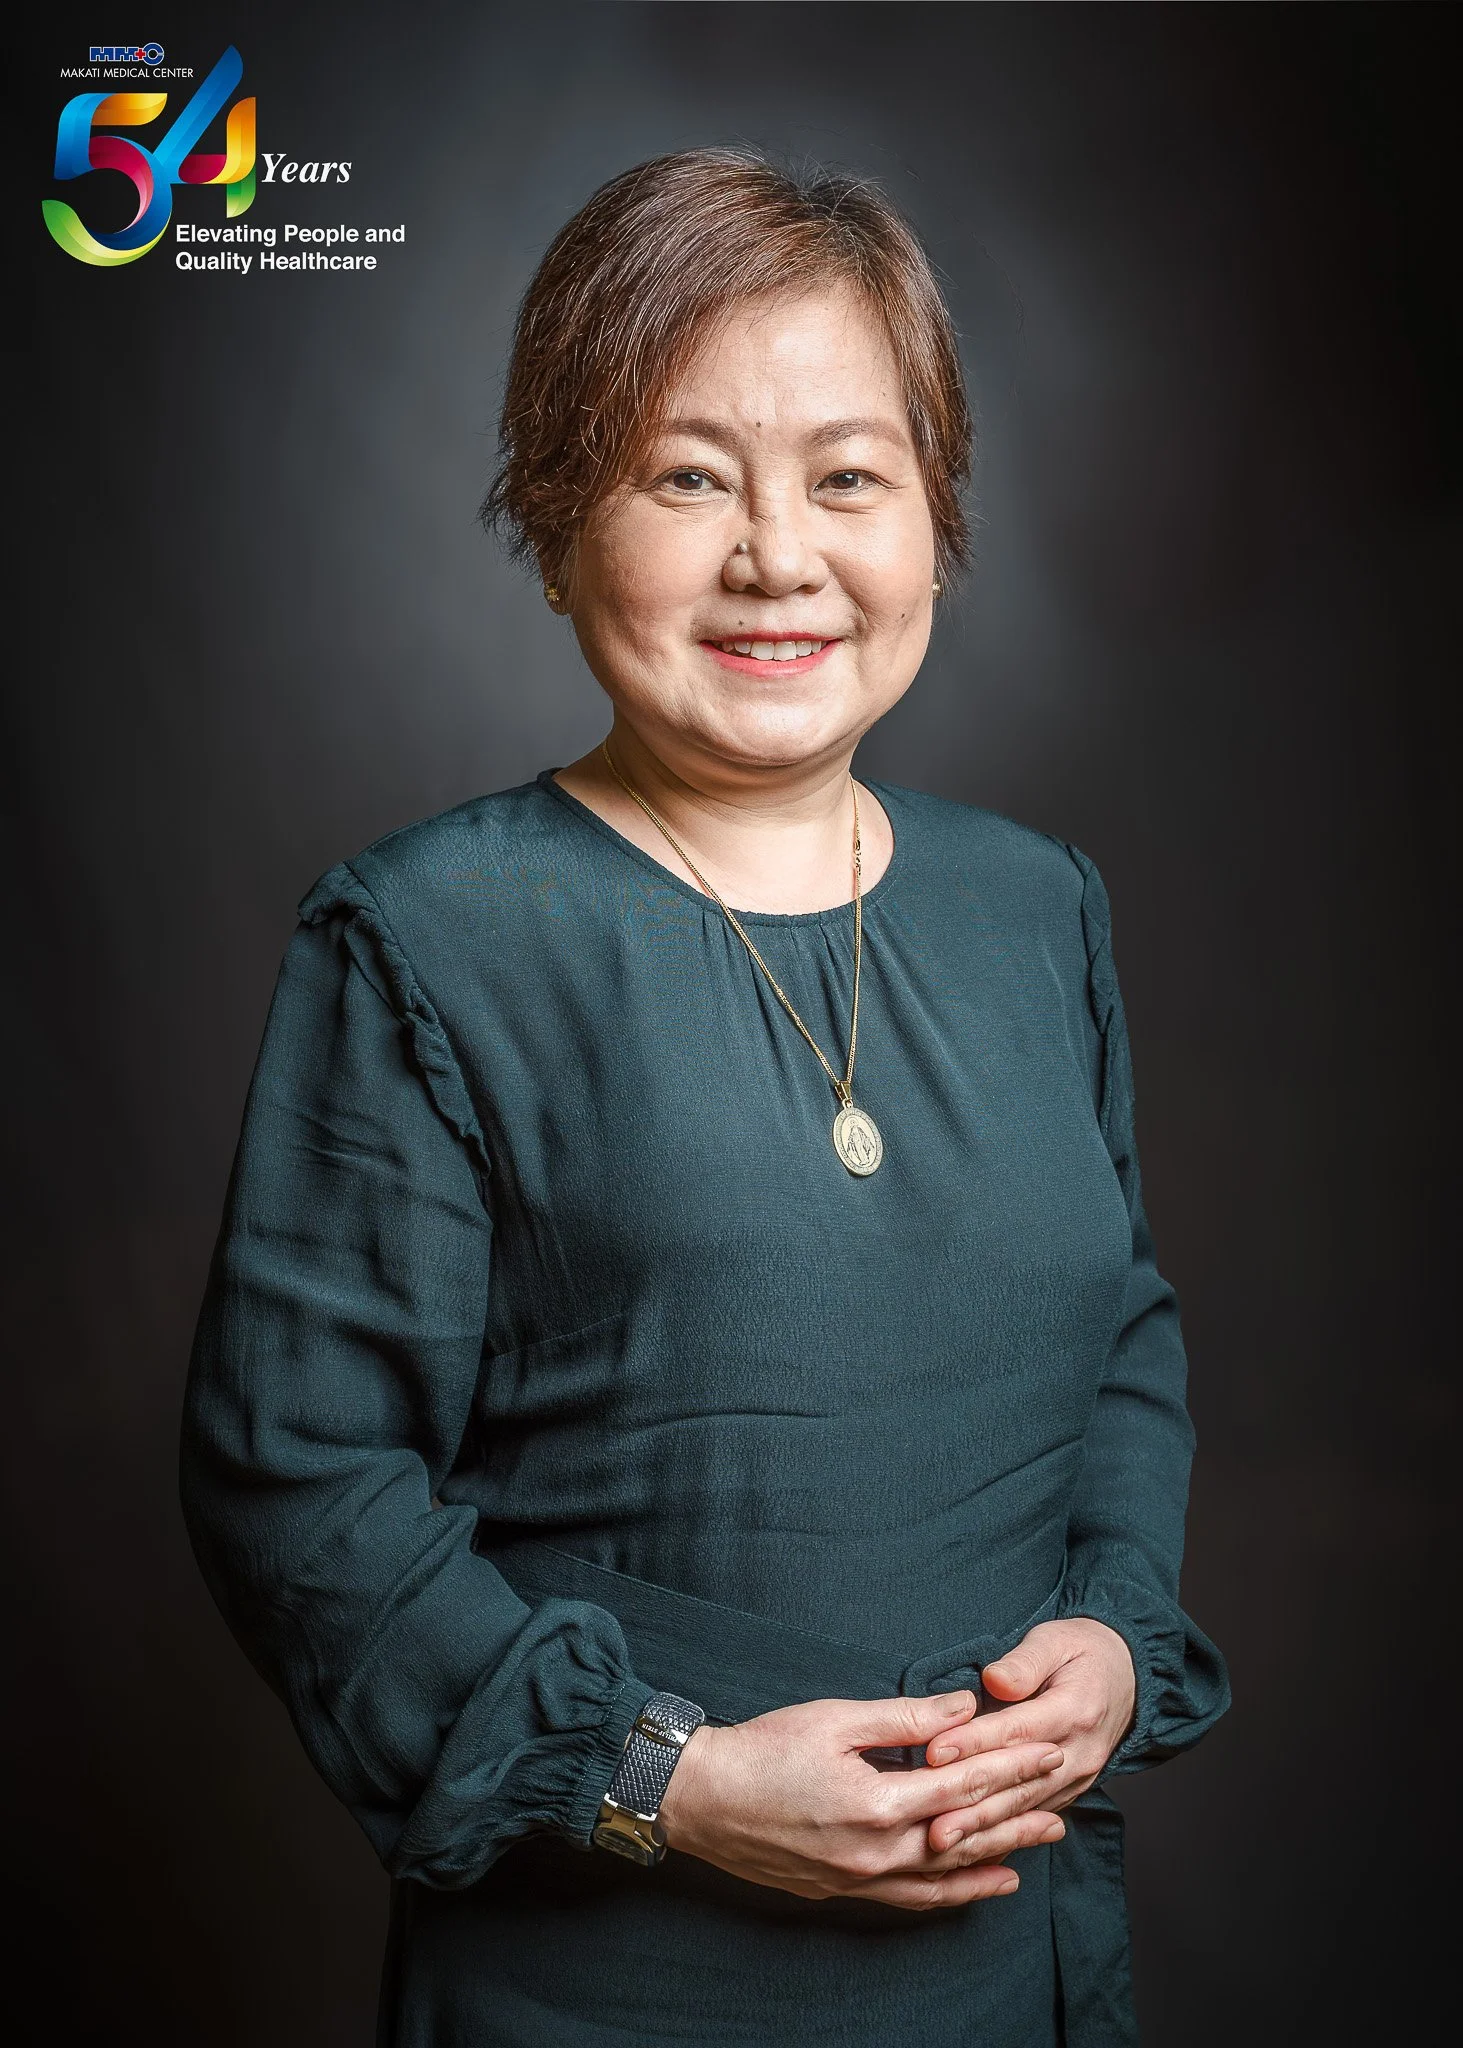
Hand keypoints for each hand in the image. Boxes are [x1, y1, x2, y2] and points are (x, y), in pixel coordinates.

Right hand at [656, 1691, 1068, 1911]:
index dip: (1011, 1767)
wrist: (700, 1800)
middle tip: (1062, 1806)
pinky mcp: (842, 1890)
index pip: (964, 1784)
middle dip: (1017, 1817)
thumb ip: (903, 1718)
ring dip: (995, 1860)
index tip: (1049, 1752)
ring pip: (945, 1875)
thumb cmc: (761, 1750)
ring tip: (1036, 1850)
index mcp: (879, 1804)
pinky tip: (978, 1886)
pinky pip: (913, 1899)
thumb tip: (962, 1708)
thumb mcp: (834, 1719)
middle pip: (965, 1835)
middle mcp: (877, 1852)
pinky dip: (952, 1893)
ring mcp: (860, 1878)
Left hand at [919, 1619, 1136, 1858]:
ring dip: (982, 1830)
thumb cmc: (1081, 1652)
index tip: (934, 1752)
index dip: (974, 1742)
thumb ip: (1025, 1661)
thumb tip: (994, 1679)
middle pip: (1019, 1783)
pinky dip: (1001, 1837)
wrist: (1127, 1679)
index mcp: (1074, 1709)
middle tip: (932, 1825)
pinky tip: (969, 1851)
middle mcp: (1078, 1753)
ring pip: (1023, 1809)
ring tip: (943, 1844)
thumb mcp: (1056, 1640)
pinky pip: (1032, 1820)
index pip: (1016, 1730)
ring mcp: (1076, 1779)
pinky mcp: (1068, 1793)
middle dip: (972, 1806)